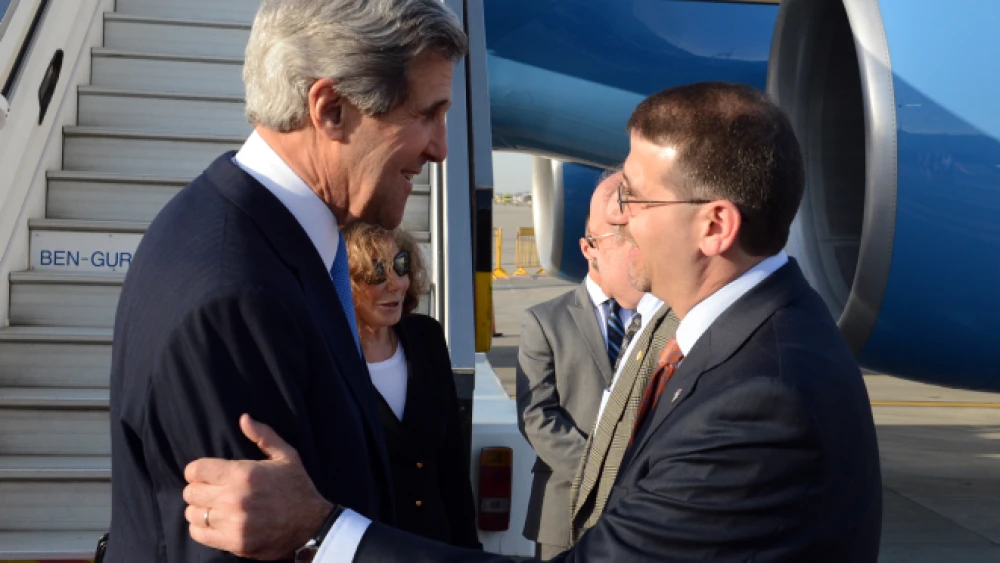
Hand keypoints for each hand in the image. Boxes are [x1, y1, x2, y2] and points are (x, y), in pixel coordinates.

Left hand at [183, 414, 332, 558]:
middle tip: (212, 491)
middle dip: (199, 490)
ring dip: (200, 510)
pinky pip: (199, 534)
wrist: (312, 525)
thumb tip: (244, 418)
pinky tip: (215, 523)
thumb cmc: (298, 488)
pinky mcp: (234, 543)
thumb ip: (263, 436)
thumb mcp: (286, 456)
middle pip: (190, 493)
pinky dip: (202, 528)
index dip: (197, 471)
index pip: (195, 470)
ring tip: (214, 508)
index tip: (206, 475)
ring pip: (192, 514)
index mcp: (243, 474)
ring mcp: (233, 522)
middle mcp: (234, 498)